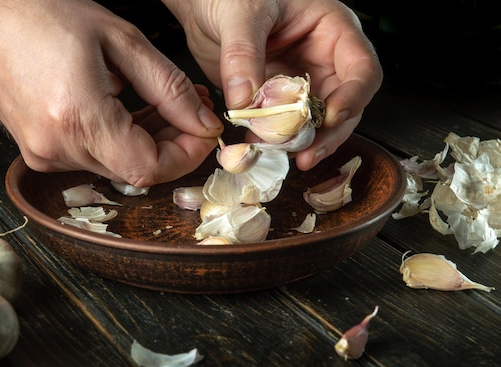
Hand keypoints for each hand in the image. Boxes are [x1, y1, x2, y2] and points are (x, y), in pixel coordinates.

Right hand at [0, 0, 223, 186]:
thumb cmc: (43, 17)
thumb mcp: (120, 40)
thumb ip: (169, 87)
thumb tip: (203, 122)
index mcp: (78, 117)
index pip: (149, 168)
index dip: (186, 155)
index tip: (204, 130)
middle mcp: (58, 147)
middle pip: (136, 171)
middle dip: (174, 145)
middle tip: (193, 110)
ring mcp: (46, 156)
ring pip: (118, 166)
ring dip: (150, 142)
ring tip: (164, 105)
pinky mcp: (41, 154)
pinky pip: (96, 158)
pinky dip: (122, 141)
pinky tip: (130, 110)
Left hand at [162, 0, 382, 169]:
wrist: (201, 5)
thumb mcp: (241, 14)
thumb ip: (243, 55)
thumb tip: (245, 100)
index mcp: (331, 29)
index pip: (361, 68)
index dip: (352, 97)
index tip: (330, 118)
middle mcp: (321, 59)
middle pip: (343, 105)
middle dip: (327, 133)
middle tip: (307, 155)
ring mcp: (299, 81)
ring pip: (313, 121)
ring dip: (300, 142)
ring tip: (281, 156)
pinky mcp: (275, 99)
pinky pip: (282, 125)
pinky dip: (274, 139)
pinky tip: (260, 148)